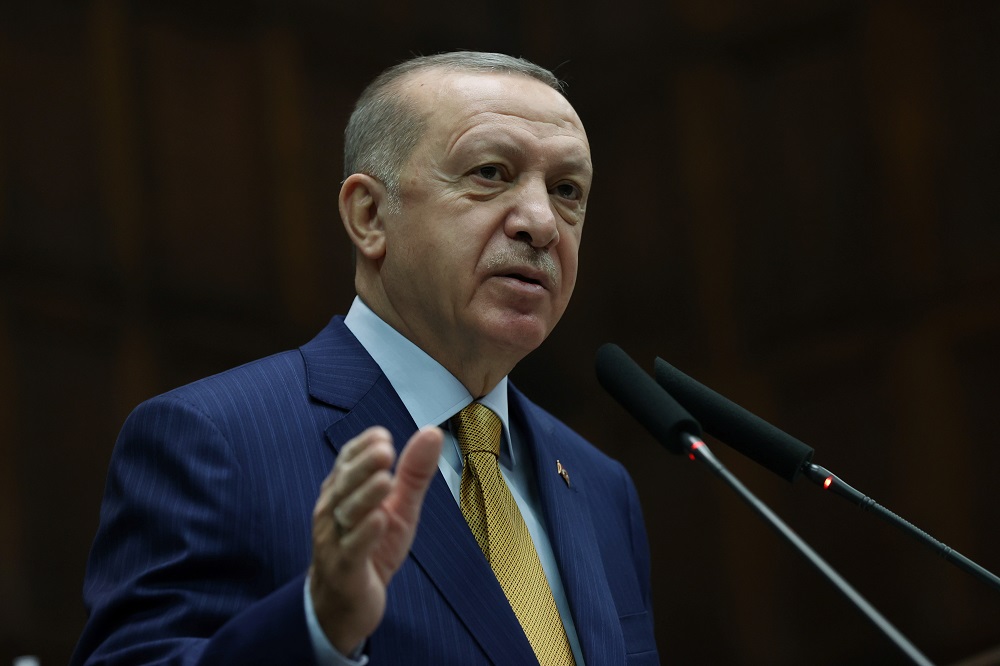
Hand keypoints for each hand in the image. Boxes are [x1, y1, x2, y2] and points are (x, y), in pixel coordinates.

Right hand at [308, 425, 443, 654]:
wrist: (344, 603)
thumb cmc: (371, 547)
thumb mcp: (399, 507)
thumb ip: (413, 472)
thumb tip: (433, 432)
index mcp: (344, 490)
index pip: (347, 460)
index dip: (362, 447)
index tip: (383, 436)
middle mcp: (333, 511)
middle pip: (345, 483)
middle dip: (364, 466)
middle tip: (386, 451)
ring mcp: (335, 540)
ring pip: (346, 514)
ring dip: (366, 496)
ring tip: (385, 480)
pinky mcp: (344, 569)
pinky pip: (352, 549)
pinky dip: (364, 535)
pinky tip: (379, 521)